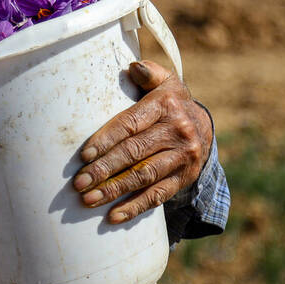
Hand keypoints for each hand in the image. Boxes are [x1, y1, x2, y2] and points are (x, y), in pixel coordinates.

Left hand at [72, 60, 211, 222]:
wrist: (205, 127)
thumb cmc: (170, 103)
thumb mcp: (165, 82)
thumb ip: (149, 73)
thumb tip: (134, 67)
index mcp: (165, 106)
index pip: (130, 124)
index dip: (106, 140)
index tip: (84, 155)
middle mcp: (177, 131)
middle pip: (134, 153)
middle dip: (104, 169)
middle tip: (79, 182)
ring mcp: (182, 157)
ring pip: (144, 176)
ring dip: (114, 190)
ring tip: (88, 200)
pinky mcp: (184, 178)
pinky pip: (158, 196)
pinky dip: (135, 207)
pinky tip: (113, 216)